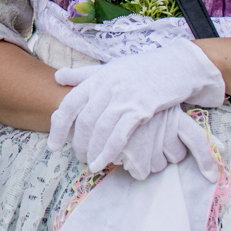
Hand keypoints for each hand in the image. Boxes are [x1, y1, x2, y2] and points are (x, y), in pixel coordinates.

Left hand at [48, 41, 225, 171]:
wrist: (176, 66)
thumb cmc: (141, 69)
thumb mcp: (110, 68)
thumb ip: (84, 75)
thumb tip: (58, 77)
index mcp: (97, 78)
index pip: (69, 104)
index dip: (58, 126)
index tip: (54, 145)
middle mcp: (107, 87)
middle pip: (83, 120)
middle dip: (77, 143)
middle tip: (77, 157)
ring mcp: (124, 97)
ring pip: (100, 129)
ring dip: (92, 150)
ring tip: (90, 164)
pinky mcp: (141, 108)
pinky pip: (120, 134)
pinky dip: (109, 151)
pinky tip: (104, 162)